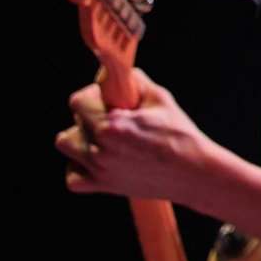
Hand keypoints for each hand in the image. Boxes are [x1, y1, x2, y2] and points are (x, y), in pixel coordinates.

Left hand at [57, 70, 216, 205]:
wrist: (194, 172)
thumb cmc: (181, 135)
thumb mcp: (161, 99)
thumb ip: (135, 82)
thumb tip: (117, 74)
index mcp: (112, 126)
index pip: (78, 102)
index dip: (92, 95)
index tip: (106, 97)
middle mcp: (100, 149)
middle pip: (72, 124)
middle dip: (88, 116)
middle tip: (111, 117)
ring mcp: (99, 170)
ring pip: (66, 146)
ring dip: (80, 139)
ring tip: (102, 138)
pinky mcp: (103, 186)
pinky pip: (72, 177)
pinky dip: (79, 168)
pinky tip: (99, 159)